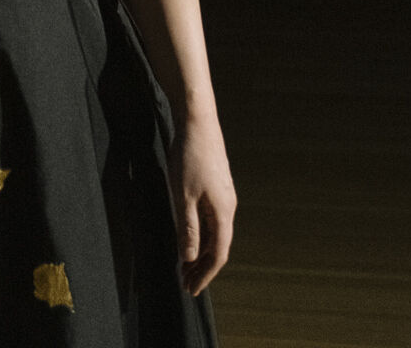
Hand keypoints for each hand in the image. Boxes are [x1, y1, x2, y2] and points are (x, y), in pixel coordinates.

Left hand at [171, 113, 235, 295]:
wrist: (197, 121)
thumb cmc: (189, 157)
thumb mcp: (182, 196)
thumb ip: (187, 228)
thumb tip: (189, 258)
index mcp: (223, 212)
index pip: (218, 254)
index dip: (205, 275)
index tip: (191, 290)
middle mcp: (228, 206)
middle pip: (218, 245)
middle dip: (202, 267)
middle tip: (185, 283)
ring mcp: (223, 195)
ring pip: (215, 232)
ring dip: (200, 251)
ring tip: (185, 266)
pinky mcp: (216, 185)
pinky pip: (211, 218)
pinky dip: (200, 233)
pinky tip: (188, 236)